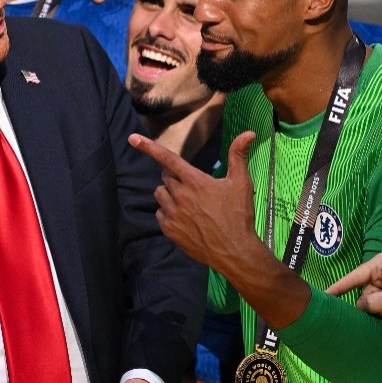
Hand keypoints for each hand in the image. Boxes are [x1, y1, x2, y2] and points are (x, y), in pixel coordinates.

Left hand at [128, 131, 259, 268]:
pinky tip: (185, 218)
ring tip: (190, 204)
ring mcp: (172, 213)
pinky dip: (168, 212)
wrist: (234, 250)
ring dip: (170, 194)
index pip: (168, 159)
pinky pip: (159, 213)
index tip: (132, 138)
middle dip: (176, 179)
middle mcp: (180, 195)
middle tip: (194, 189)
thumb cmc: (239, 215)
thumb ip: (238, 155)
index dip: (149, 147)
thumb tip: (249, 132)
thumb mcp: (241, 183)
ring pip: (160, 194)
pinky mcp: (168, 229)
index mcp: (195, 181)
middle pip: (166, 177)